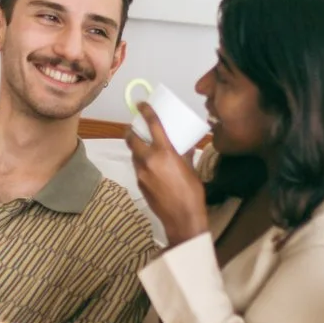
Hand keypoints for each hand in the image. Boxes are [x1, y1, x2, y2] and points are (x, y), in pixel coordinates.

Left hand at [129, 103, 210, 246]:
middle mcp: (149, 160)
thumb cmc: (192, 192)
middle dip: (131, 131)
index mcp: (164, 152)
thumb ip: (185, 154)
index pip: (152, 125)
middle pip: (132, 139)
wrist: (182, 218)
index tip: (140, 104)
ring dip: (136, 148)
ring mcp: (141, 173)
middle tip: (135, 128)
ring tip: (144, 147)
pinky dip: (141, 163)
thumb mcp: (191, 168)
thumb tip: (185, 146)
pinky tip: (150, 167)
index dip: (145, 111)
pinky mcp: (139, 184)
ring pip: (133, 154)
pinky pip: (137, 168)